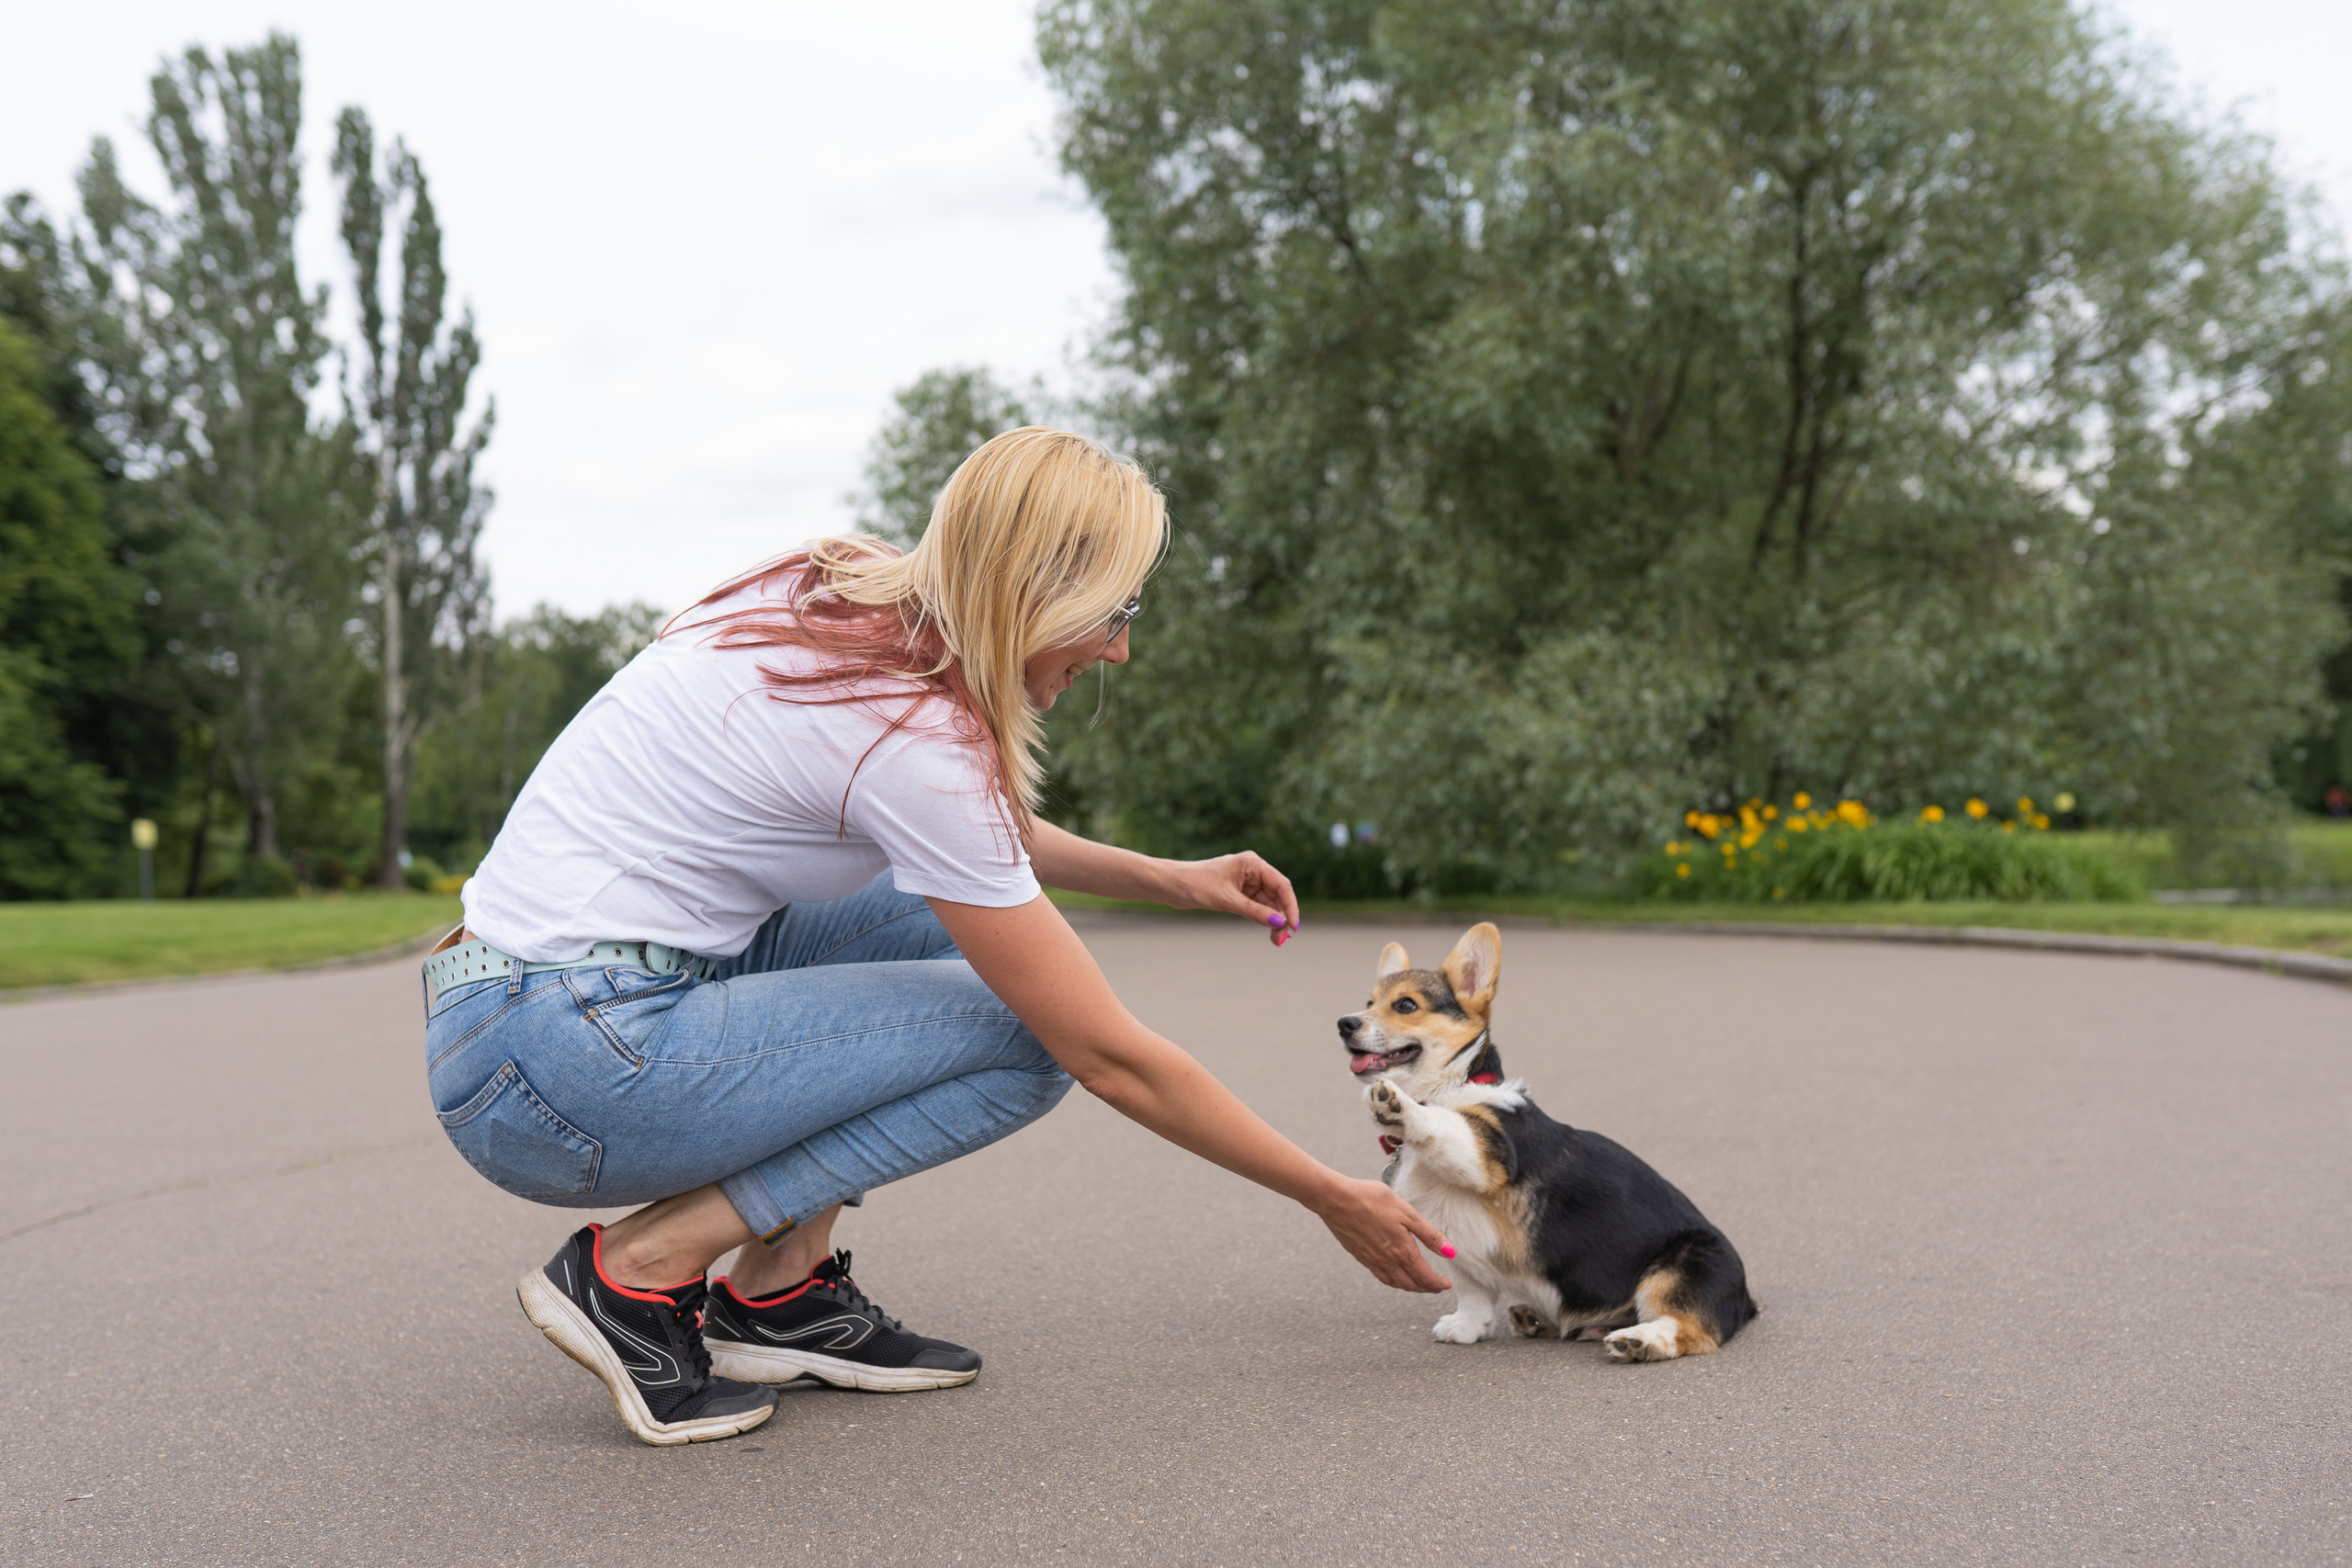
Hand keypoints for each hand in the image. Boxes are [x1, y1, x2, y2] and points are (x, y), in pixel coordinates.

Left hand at [1171, 850, 1300, 943]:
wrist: (1171, 885)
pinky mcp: (1239, 892)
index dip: (1290, 905)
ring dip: (1274, 920)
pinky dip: (1264, 918)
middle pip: (1277, 894)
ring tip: (1277, 940)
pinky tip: (1269, 931)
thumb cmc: (1196, 884)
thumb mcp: (1226, 900)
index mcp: (1252, 863)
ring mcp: (1247, 881)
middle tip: (1284, 939)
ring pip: (1269, 902)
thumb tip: (1279, 923)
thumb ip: (1254, 911)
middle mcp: (1252, 870)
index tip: (1293, 926)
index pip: (1281, 884)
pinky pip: (1259, 906)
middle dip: (1283, 916)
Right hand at [1313, 1176, 1452, 1291]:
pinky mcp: (1360, 1256)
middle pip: (1410, 1284)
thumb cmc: (1372, 1199)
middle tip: (1436, 1288)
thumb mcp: (1407, 1212)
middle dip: (1426, 1288)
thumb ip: (1429, 1235)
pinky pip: (1381, 1276)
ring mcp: (1372, 1260)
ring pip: (1395, 1283)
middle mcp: (1387, 1261)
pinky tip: (1394, 1275)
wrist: (1336, 1199)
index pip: (1425, 1276)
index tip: (1446, 1285)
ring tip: (1418, 1285)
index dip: (1437, 1283)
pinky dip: (1393, 1281)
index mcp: (1402, 1251)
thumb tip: (1451, 1253)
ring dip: (1410, 1287)